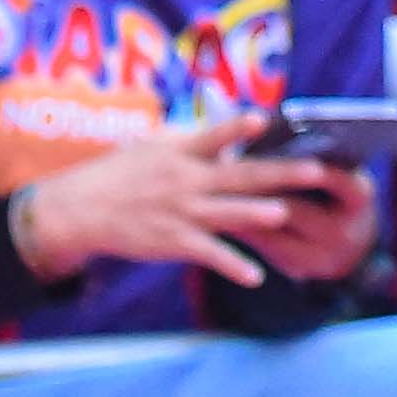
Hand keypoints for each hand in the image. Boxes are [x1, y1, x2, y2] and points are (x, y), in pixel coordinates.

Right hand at [18, 115, 367, 289]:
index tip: (264, 118)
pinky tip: (256, 277)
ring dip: (256, 215)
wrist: (81, 210)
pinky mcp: (174, 242)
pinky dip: (233, 267)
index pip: (213, 136)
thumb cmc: (119, 173)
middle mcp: (185, 180)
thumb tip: (225, 127)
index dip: (237, 128)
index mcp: (180, 152)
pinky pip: (210, 254)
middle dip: (279, 173)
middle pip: (240, 176)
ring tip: (283, 214)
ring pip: (227, 214)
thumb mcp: (151, 145)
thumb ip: (190, 137)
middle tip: (316, 170)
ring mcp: (182, 212)